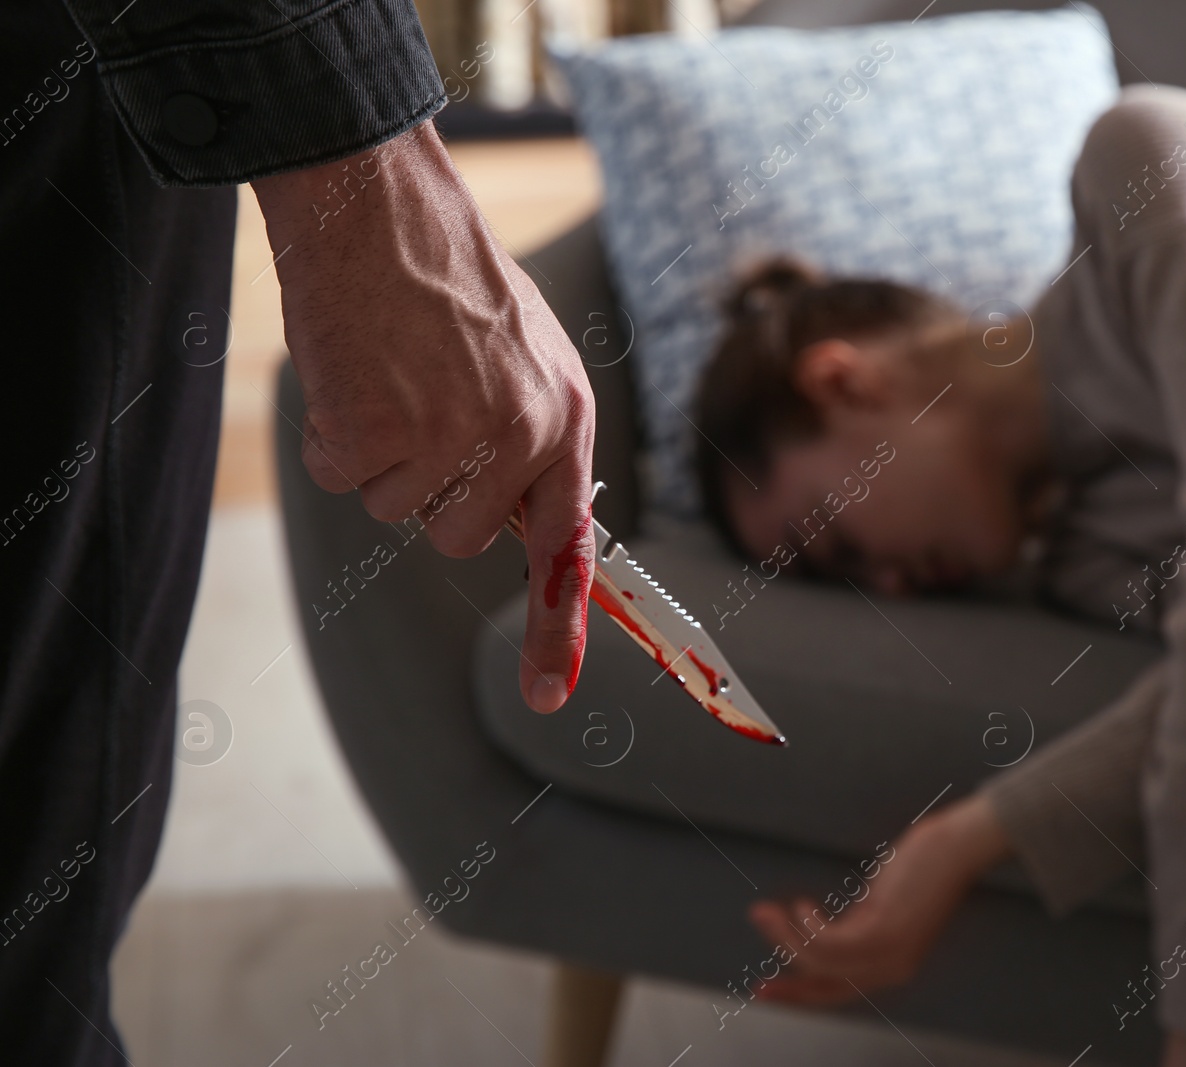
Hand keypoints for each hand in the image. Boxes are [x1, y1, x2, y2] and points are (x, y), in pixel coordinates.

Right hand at [252, 121, 594, 713]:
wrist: (382, 206)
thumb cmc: (453, 280)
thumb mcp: (529, 354)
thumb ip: (533, 439)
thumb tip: (526, 521)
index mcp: (565, 417)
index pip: (565, 545)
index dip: (555, 627)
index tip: (546, 695)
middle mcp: (519, 438)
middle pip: (454, 535)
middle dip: (429, 487)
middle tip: (421, 407)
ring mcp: (446, 438)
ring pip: (394, 509)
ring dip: (380, 452)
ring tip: (391, 372)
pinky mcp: (374, 432)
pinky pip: (343, 476)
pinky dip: (335, 433)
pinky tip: (354, 369)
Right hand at [747, 792, 1010, 1003]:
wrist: (957, 848)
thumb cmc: (923, 868)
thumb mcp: (881, 906)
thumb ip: (854, 925)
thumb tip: (815, 932)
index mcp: (891, 965)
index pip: (838, 991)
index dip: (800, 992)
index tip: (769, 988)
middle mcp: (892, 968)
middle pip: (825, 987)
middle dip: (788, 987)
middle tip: (757, 983)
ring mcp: (889, 952)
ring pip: (820, 962)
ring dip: (784, 938)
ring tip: (764, 914)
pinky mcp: (884, 931)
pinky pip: (828, 942)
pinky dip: (805, 925)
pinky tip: (800, 905)